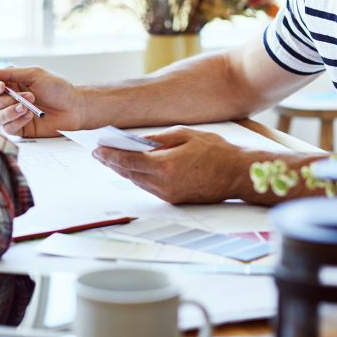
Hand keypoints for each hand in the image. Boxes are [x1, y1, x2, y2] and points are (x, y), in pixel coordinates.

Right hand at [0, 65, 82, 137]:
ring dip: (11, 111)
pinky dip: (16, 122)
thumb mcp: (34, 74)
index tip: (2, 87)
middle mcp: (11, 100)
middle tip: (29, 97)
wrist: (74, 107)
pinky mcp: (21, 129)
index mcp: (12, 85)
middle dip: (8, 100)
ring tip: (28, 108)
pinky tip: (29, 116)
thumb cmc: (58, 88)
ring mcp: (15, 115)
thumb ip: (11, 73)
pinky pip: (8, 128)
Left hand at [92, 127, 246, 203]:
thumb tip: (137, 141)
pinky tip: (135, 168)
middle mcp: (164, 185)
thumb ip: (158, 139)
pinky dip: (139, 177)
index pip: (129, 161)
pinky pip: (150, 188)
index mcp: (166, 166)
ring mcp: (169, 195)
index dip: (110, 155)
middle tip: (100, 153)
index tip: (98, 149)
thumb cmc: (218, 152)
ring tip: (113, 159)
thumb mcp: (186, 135)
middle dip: (113, 163)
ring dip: (124, 171)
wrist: (238, 174)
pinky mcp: (175, 200)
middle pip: (129, 174)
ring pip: (138, 182)